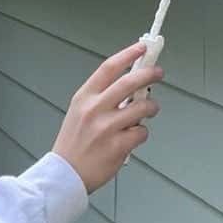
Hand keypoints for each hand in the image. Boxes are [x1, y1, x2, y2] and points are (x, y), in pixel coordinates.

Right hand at [51, 41, 161, 193]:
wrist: (64, 175)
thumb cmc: (74, 142)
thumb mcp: (79, 111)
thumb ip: (102, 97)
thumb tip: (133, 84)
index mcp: (84, 97)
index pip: (109, 68)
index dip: (128, 54)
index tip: (141, 47)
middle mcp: (95, 109)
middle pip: (129, 82)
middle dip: (149, 74)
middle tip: (158, 72)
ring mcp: (106, 128)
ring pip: (142, 107)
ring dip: (151, 107)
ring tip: (149, 111)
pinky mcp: (117, 146)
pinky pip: (141, 132)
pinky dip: (141, 133)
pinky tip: (132, 137)